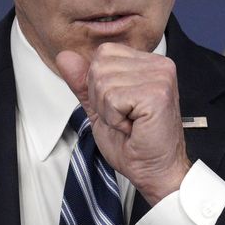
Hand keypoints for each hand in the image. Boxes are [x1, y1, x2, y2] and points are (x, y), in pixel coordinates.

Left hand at [56, 43, 191, 205]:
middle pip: (99, 66)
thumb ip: (83, 81)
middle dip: (101, 99)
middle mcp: (158, 64)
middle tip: (125, 118)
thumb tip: (64, 57)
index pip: (103, 53)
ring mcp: (160, 76)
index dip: (99, 84)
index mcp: (147, 62)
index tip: (120, 106)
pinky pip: (112, 99)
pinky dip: (115, 119)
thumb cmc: (134, 143)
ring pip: (103, 82)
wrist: (154, 171)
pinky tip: (134, 127)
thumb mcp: (99, 107)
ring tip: (130, 123)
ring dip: (109, 111)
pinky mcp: (157, 93)